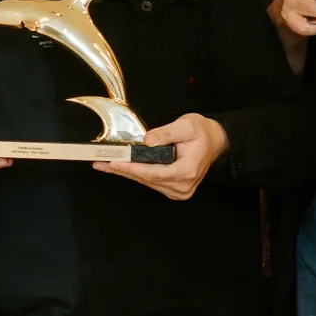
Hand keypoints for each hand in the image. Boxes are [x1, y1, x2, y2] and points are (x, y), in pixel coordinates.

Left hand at [95, 113, 228, 199]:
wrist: (215, 141)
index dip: (133, 168)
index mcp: (187, 170)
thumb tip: (148, 140)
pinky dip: (136, 174)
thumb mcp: (187, 125)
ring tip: (105, 165)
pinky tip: (122, 168)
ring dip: (127, 173)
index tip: (115, 162)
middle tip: (101, 163)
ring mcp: (179, 190)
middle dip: (123, 170)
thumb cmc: (202, 132)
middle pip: (147, 179)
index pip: (154, 172)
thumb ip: (166, 133)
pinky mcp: (174, 189)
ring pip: (147, 182)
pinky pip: (151, 182)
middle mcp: (183, 185)